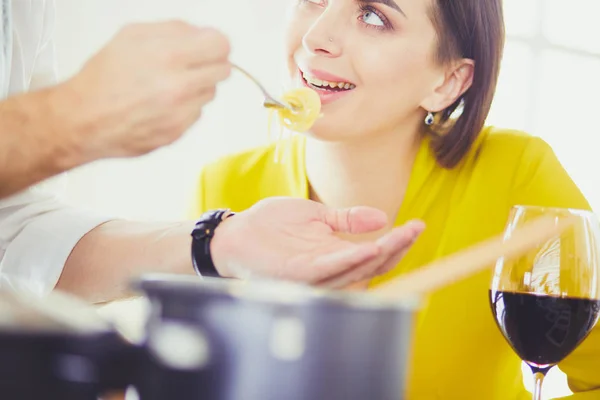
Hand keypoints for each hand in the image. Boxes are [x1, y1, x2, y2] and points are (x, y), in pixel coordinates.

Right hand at [53, 21, 230, 160]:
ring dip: (196, 87)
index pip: (220, 45)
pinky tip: (161, 105)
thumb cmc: (103, 79)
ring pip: (210, 93)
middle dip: (208, 64)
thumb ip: (172, 30)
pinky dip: (184, 108)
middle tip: (189, 65)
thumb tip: (199, 33)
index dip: (215, 44)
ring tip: (167, 86)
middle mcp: (179, 86)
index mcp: (169, 56)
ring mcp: (181, 112)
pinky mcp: (178, 131)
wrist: (85, 119)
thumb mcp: (132, 36)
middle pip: (223, 70)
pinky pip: (195, 114)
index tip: (209, 46)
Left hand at [210, 197, 424, 288]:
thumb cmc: (272, 225)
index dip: (397, 242)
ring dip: (380, 256)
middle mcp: (330, 269)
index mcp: (336, 254)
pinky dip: (351, 261)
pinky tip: (369, 249)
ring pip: (356, 271)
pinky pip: (330, 270)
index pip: (375, 254)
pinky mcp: (297, 274)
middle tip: (416, 230)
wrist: (237, 232)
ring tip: (400, 238)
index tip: (419, 224)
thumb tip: (382, 218)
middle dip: (396, 248)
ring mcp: (314, 275)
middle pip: (372, 266)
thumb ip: (347, 219)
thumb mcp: (317, 215)